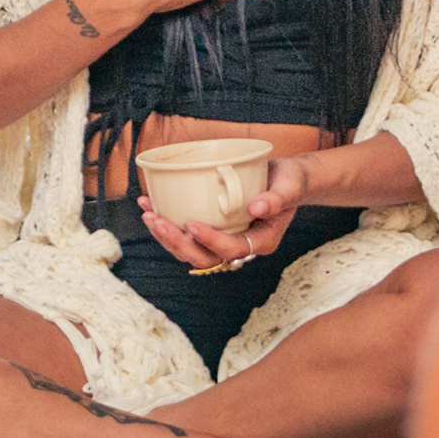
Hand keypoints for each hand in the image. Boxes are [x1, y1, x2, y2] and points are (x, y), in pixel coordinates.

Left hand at [142, 156, 311, 270]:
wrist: (285, 179)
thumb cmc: (290, 181)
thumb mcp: (289, 187)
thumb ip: (277, 198)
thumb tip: (256, 208)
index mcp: (261, 242)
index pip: (231, 250)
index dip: (209, 241)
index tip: (191, 223)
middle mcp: (241, 247)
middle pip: (205, 258)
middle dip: (178, 243)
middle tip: (158, 220)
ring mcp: (225, 240)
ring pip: (192, 252)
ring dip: (167, 237)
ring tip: (148, 214)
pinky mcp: (214, 230)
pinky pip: (188, 237)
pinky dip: (168, 225)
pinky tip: (152, 207)